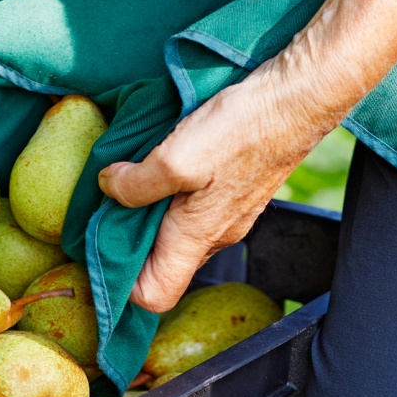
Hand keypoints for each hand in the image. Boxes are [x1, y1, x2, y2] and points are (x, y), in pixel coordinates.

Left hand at [98, 65, 328, 312]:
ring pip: (177, 234)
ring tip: (132, 179)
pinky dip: (171, 196)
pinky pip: (194, 210)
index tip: (100, 252)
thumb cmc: (242, 130)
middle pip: (162, 264)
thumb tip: (110, 187)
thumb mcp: (175, 157)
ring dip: (149, 214)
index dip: (122, 285)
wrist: (296, 100)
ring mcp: (228, 216)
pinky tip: (163, 164)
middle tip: (106, 206)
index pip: (155, 296)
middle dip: (129, 242)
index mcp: (196, 238)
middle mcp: (215, 236)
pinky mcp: (235, 192)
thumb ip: (136, 182)